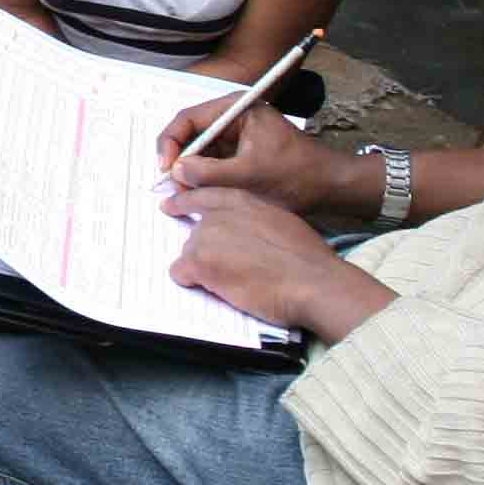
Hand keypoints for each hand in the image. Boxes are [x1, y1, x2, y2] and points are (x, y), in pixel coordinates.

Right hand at [157, 90, 362, 221]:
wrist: (331, 187)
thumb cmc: (297, 175)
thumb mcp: (250, 175)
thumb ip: (210, 172)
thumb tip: (175, 171)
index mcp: (237, 109)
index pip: (188, 119)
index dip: (171, 143)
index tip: (165, 169)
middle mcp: (233, 117)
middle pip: (191, 134)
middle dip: (179, 160)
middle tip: (171, 187)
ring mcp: (237, 135)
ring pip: (199, 151)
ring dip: (190, 172)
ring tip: (184, 194)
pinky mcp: (240, 153)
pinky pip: (212, 162)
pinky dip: (203, 178)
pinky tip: (199, 195)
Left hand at [162, 186, 390, 341]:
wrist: (313, 281)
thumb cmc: (308, 259)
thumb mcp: (281, 223)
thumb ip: (255, 221)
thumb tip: (247, 235)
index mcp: (243, 201)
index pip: (204, 196)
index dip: (185, 202)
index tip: (170, 206)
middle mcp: (220, 214)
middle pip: (196, 232)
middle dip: (208, 251)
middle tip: (226, 268)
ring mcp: (207, 237)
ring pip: (189, 253)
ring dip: (204, 268)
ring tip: (235, 281)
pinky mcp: (199, 262)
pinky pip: (180, 272)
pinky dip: (192, 282)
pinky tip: (217, 289)